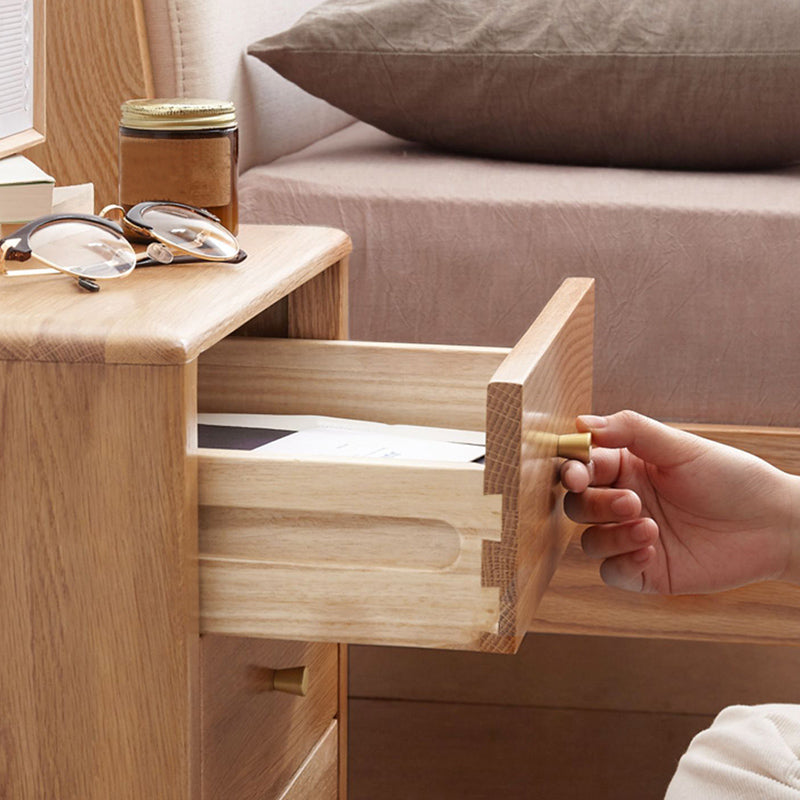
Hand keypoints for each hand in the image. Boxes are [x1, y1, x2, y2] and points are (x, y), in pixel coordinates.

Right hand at [560, 410, 799, 593]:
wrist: (773, 525)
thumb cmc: (731, 478)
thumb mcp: (680, 447)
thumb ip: (630, 430)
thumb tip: (582, 422)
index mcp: (626, 467)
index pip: (581, 467)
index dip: (571, 470)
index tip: (577, 474)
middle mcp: (623, 501)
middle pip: (578, 505)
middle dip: (595, 504)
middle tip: (632, 501)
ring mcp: (631, 537)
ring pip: (589, 541)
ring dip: (611, 535)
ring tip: (650, 528)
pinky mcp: (646, 571)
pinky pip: (611, 572)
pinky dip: (621, 562)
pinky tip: (650, 551)